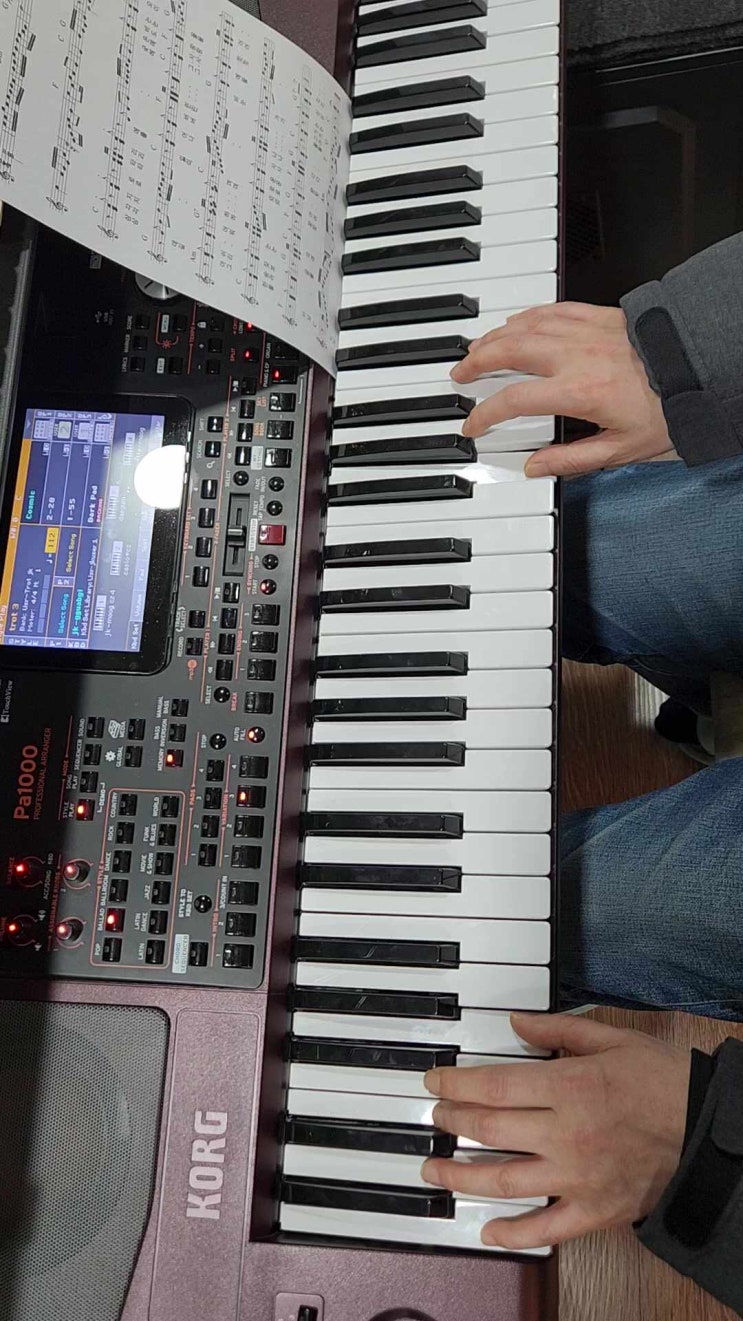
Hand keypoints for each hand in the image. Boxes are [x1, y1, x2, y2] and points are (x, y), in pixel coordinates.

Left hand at [421, 1012, 690, 1249]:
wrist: (707, 1129)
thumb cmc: (665, 1082)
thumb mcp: (614, 1039)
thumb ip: (559, 1033)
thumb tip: (517, 1023)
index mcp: (570, 1087)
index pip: (494, 1085)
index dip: (455, 1083)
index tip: (435, 1082)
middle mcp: (567, 1133)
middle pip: (491, 1127)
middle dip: (453, 1120)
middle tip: (436, 1116)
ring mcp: (578, 1176)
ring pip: (504, 1179)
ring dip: (461, 1176)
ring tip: (435, 1170)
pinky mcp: (594, 1209)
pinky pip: (546, 1228)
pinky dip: (513, 1233)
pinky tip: (489, 1230)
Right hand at [450, 302, 672, 476]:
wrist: (700, 366)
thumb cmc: (668, 407)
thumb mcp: (621, 449)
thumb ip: (571, 459)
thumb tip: (535, 467)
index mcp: (576, 392)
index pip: (513, 401)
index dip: (485, 415)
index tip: (472, 425)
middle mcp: (574, 356)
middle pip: (509, 352)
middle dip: (476, 362)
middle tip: (459, 374)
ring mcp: (584, 331)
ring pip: (525, 326)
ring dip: (495, 337)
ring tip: (477, 348)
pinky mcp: (598, 316)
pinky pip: (552, 309)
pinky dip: (527, 315)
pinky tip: (516, 322)